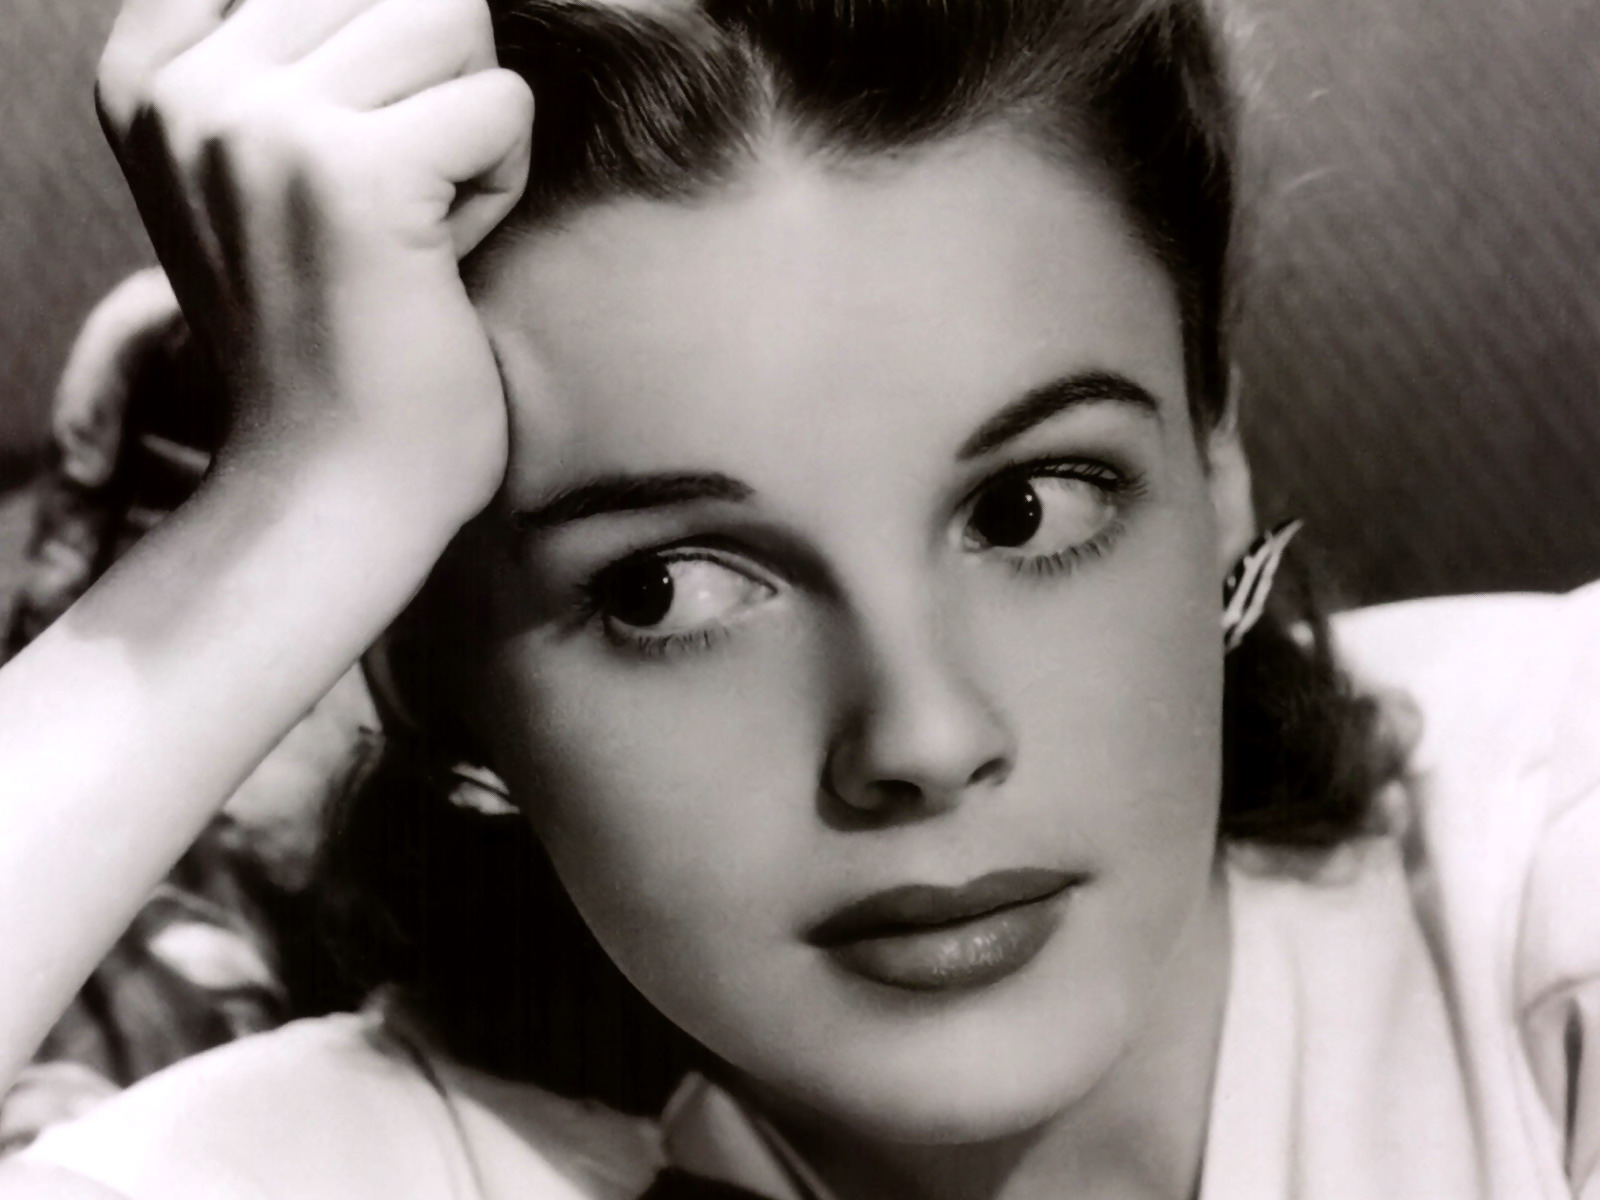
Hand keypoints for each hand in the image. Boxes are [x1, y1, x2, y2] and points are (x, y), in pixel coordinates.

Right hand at [95, 0, 532, 531]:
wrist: (331, 487)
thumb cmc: (334, 336)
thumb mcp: (272, 168)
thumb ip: (301, 55)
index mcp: (151, 69)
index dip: (382, 59)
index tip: (350, 178)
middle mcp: (185, 83)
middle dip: (435, 88)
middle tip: (394, 212)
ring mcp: (257, 123)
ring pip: (453, 19)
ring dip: (471, 133)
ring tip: (415, 233)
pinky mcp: (349, 175)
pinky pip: (502, 103)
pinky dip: (501, 185)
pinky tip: (440, 261)